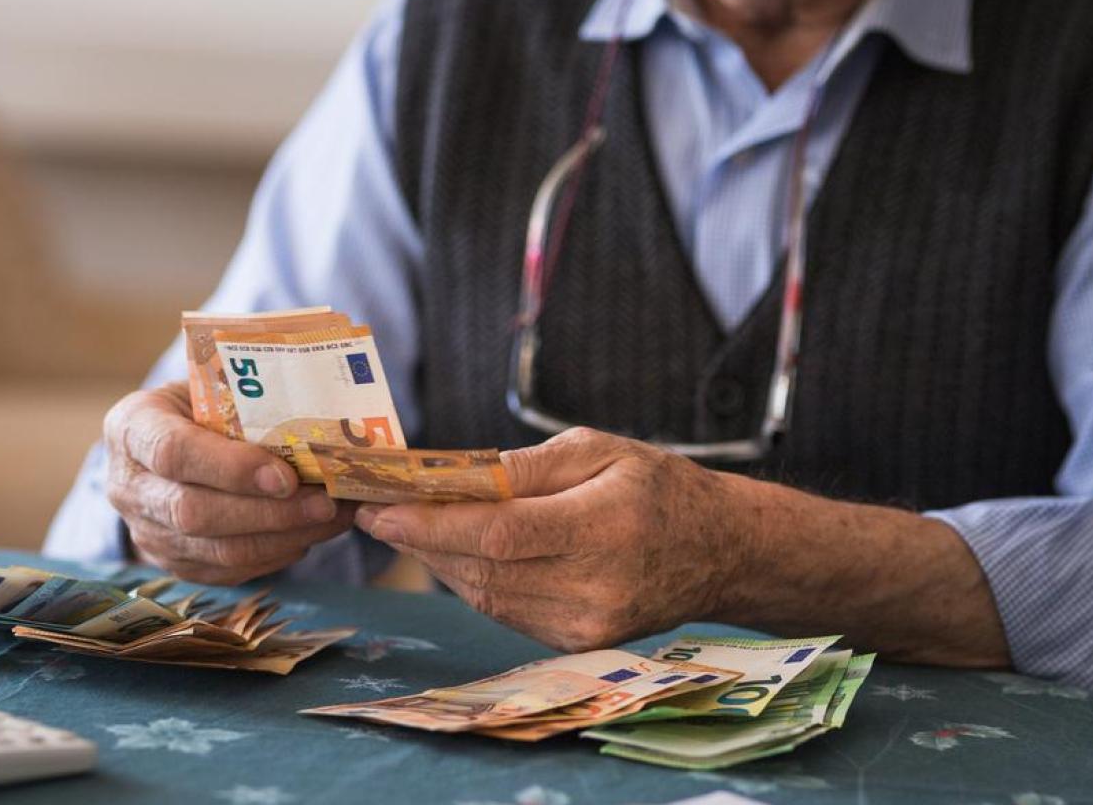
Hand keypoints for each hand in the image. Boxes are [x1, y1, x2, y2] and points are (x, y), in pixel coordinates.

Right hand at [103, 381, 355, 584]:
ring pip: (216, 551)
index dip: (230, 468)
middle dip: (267, 513)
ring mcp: (146, 531)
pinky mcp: (173, 562)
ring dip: (281, 538)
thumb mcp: (209, 385)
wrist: (167, 441)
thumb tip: (323, 420)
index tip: (286, 476)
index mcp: (131, 428)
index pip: (173, 452)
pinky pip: (226, 571)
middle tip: (324, 503)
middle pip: (192, 512)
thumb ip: (247, 401)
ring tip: (329, 519)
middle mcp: (128, 485)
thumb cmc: (198, 403)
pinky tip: (308, 534)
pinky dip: (274, 555)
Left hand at [354, 428, 744, 652]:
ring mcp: (586, 624)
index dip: (433, 523)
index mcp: (604, 527)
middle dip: (419, 539)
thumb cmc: (656, 487)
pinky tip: (452, 552)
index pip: (500, 533)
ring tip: (404, 525)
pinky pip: (504, 609)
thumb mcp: (598, 449)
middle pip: (483, 567)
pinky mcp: (577, 643)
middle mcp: (595, 586)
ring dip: (436, 560)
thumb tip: (456, 475)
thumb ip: (527, 466)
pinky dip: (471, 579)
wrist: (719, 551)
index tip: (381, 506)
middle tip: (374, 509)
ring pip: (485, 593)